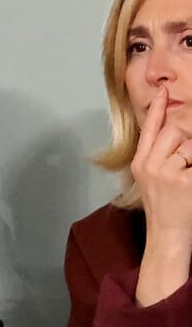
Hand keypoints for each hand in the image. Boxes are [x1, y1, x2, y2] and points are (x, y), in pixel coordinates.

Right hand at [131, 86, 191, 304]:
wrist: (166, 236)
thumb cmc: (163, 208)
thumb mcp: (150, 179)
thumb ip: (157, 156)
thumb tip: (174, 136)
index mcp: (140, 161)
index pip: (150, 128)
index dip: (158, 108)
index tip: (163, 90)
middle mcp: (149, 164)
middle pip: (174, 132)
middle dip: (187, 141)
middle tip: (187, 159)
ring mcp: (165, 173)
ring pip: (189, 144)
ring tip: (187, 174)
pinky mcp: (183, 182)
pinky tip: (189, 183)